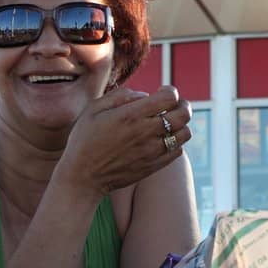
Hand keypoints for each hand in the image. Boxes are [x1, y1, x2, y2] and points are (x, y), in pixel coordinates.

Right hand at [58, 85, 191, 197]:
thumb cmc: (85, 140)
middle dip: (183, 104)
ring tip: (171, 122)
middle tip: (175, 104)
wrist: (83, 177)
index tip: (162, 91)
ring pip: (184, 133)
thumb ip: (120, 96)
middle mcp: (146, 133)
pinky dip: (176, 141)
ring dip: (182, 124)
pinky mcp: (154, 166)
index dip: (170, 91)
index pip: (169, 98)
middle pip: (183, 114)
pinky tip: (164, 138)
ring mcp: (153, 151)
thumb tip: (145, 94)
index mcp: (131, 115)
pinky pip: (178, 150)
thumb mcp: (94, 109)